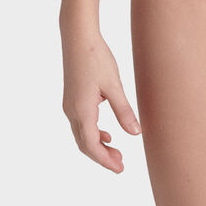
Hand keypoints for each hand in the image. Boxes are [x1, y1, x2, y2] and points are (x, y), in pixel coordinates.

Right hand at [61, 27, 141, 172]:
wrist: (77, 37)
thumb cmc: (96, 57)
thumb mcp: (114, 85)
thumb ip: (124, 110)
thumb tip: (135, 134)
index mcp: (82, 110)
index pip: (91, 145)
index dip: (105, 160)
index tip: (120, 168)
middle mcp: (71, 111)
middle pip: (85, 144)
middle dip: (102, 156)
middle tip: (121, 164)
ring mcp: (69, 104)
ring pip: (82, 134)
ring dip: (98, 145)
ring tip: (116, 151)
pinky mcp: (72, 97)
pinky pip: (80, 123)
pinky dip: (93, 132)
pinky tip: (107, 132)